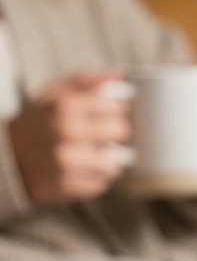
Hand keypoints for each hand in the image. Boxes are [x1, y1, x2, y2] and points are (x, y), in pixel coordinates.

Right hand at [7, 71, 131, 203]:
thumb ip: (85, 82)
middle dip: (117, 131)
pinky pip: (101, 183)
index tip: (111, 111)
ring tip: (98, 152)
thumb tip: (118, 75)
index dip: (118, 108)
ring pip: (115, 162)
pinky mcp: (67, 185)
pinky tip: (84, 168)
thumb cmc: (38, 121)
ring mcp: (66, 162)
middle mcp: (65, 133)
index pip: (117, 105)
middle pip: (121, 131)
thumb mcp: (53, 94)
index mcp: (64, 106)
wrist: (8, 155)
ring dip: (110, 158)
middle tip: (107, 132)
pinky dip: (96, 176)